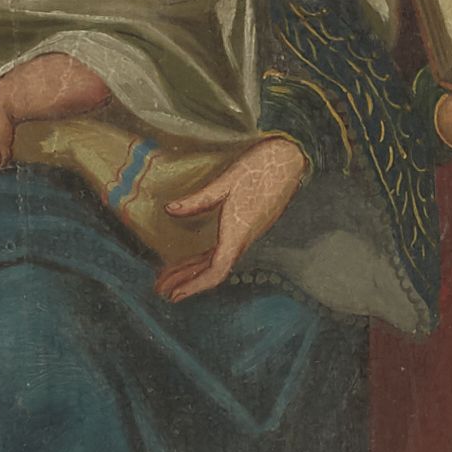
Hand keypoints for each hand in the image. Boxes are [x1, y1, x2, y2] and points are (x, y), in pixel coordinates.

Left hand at [154, 135, 309, 304]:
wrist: (290, 157)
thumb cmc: (259, 167)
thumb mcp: (225, 182)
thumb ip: (198, 199)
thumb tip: (170, 209)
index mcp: (239, 232)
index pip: (217, 270)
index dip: (195, 285)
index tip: (174, 294)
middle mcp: (243, 238)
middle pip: (213, 270)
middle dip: (187, 282)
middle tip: (161, 290)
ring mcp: (246, 233)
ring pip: (217, 261)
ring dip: (193, 271)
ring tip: (168, 278)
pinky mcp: (247, 226)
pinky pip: (223, 251)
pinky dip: (204, 259)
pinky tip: (191, 260)